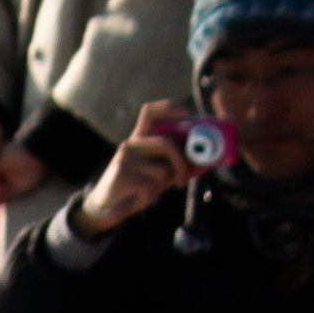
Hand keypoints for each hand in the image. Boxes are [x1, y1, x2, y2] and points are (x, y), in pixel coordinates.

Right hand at [73, 100, 202, 234]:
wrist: (107, 205)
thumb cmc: (137, 185)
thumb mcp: (158, 172)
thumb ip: (177, 165)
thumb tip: (206, 165)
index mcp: (139, 137)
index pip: (150, 111)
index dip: (169, 107)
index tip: (188, 112)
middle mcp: (131, 143)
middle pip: (166, 143)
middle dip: (182, 162)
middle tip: (185, 178)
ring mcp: (125, 158)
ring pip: (162, 168)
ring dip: (166, 183)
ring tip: (156, 189)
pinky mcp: (122, 175)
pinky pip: (151, 185)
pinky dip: (152, 194)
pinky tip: (141, 196)